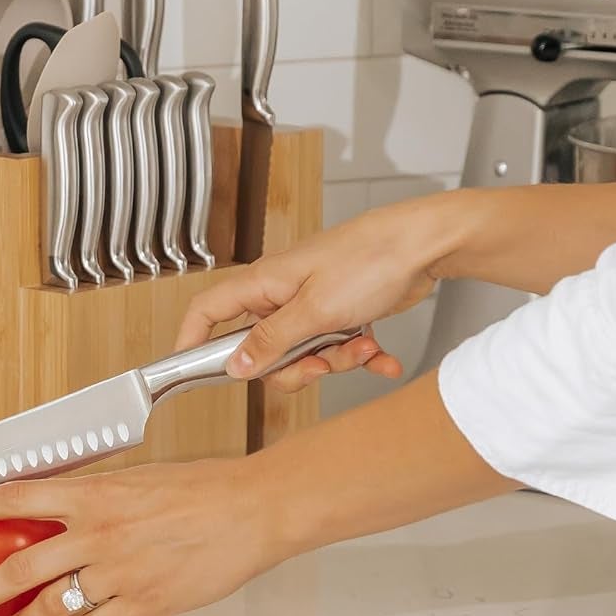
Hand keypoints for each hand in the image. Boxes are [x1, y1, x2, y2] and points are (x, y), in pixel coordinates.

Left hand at [0, 457, 282, 615]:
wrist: (250, 512)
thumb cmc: (203, 489)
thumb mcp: (139, 478)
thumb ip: (99, 496)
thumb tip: (68, 506)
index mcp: (96, 492)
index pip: (17, 495)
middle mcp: (98, 534)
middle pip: (21, 567)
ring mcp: (118, 573)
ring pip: (52, 606)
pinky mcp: (143, 604)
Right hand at [177, 197, 464, 391]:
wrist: (424, 245)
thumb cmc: (370, 259)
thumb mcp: (315, 310)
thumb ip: (272, 342)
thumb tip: (234, 366)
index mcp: (265, 284)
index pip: (209, 311)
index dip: (193, 340)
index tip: (190, 371)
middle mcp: (284, 294)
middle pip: (263, 349)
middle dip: (295, 366)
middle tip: (320, 363)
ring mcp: (314, 303)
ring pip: (305, 353)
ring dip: (336, 359)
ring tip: (363, 348)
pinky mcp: (343, 312)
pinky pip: (339, 347)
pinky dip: (361, 356)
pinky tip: (382, 357)